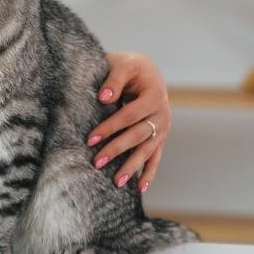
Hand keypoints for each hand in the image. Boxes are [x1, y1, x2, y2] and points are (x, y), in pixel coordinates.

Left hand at [87, 52, 170, 192]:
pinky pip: (156, 157)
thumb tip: (103, 97)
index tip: (90, 139)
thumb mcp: (121, 64)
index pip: (129, 115)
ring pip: (147, 149)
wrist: (144, 69)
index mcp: (155, 94)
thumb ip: (113, 80)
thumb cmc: (129, 66)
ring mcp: (163, 126)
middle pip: (139, 135)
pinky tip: (140, 188)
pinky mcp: (160, 136)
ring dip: (132, 167)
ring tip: (117, 182)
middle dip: (117, 149)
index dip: (110, 127)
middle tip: (97, 162)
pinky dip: (149, 173)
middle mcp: (163, 113)